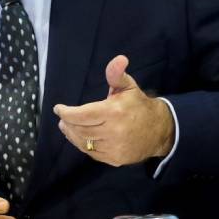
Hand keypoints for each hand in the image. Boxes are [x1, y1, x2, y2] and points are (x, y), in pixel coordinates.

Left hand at [53, 55, 174, 166]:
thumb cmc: (138, 105)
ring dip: (72, 135)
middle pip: (80, 129)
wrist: (159, 130)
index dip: (67, 113)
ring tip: (67, 127)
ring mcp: (114, 148)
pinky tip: (80, 137)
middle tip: (63, 118)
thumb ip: (117, 74)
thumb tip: (119, 59)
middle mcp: (113, 132)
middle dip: (68, 123)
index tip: (58, 109)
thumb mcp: (128, 86)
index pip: (82, 115)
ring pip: (85, 143)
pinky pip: (93, 153)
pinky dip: (83, 145)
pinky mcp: (115, 159)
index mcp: (114, 112)